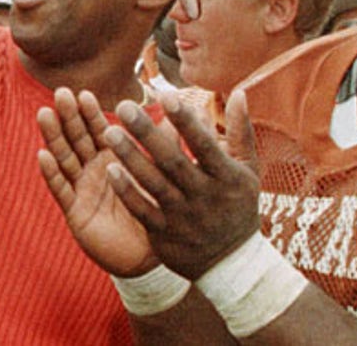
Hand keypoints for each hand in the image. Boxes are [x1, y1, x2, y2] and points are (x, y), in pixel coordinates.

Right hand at [37, 88, 157, 276]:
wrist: (148, 254)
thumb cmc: (153, 210)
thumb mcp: (160, 174)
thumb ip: (168, 144)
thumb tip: (185, 114)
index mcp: (112, 157)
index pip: (98, 129)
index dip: (90, 112)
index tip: (85, 93)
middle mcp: (93, 169)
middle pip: (77, 137)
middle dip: (69, 116)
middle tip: (61, 94)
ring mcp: (81, 188)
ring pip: (64, 157)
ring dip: (54, 136)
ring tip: (45, 114)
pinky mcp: (75, 210)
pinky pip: (61, 189)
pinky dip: (51, 172)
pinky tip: (43, 155)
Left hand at [103, 89, 260, 279]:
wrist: (230, 264)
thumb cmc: (238, 206)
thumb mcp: (248, 169)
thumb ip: (241, 131)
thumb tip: (240, 92)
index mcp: (226, 176)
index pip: (205, 145)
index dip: (186, 122)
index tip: (166, 96)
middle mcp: (204, 196)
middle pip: (173, 162)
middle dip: (147, 133)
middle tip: (123, 107)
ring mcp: (183, 217)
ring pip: (153, 184)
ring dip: (130, 158)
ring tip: (108, 132)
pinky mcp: (164, 234)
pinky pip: (142, 210)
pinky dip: (127, 192)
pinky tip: (109, 170)